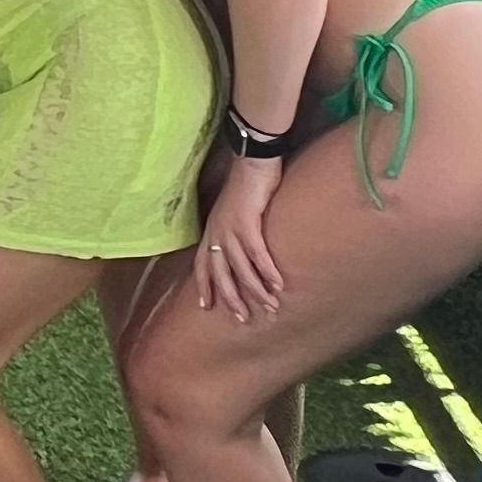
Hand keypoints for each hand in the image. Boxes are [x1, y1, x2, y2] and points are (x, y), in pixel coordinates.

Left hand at [191, 157, 285, 323]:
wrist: (252, 163)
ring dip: (255, 290)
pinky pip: (257, 253)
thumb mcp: (234, 212)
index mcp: (213, 230)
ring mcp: (231, 228)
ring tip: (270, 306)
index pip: (203, 264)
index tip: (207, 306)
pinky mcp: (248, 222)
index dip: (204, 285)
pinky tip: (278, 284)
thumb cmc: (246, 187)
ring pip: (241, 268)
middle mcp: (218, 232)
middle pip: (221, 273)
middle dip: (231, 298)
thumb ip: (235, 231)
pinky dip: (267, 270)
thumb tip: (244, 249)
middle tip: (243, 318)